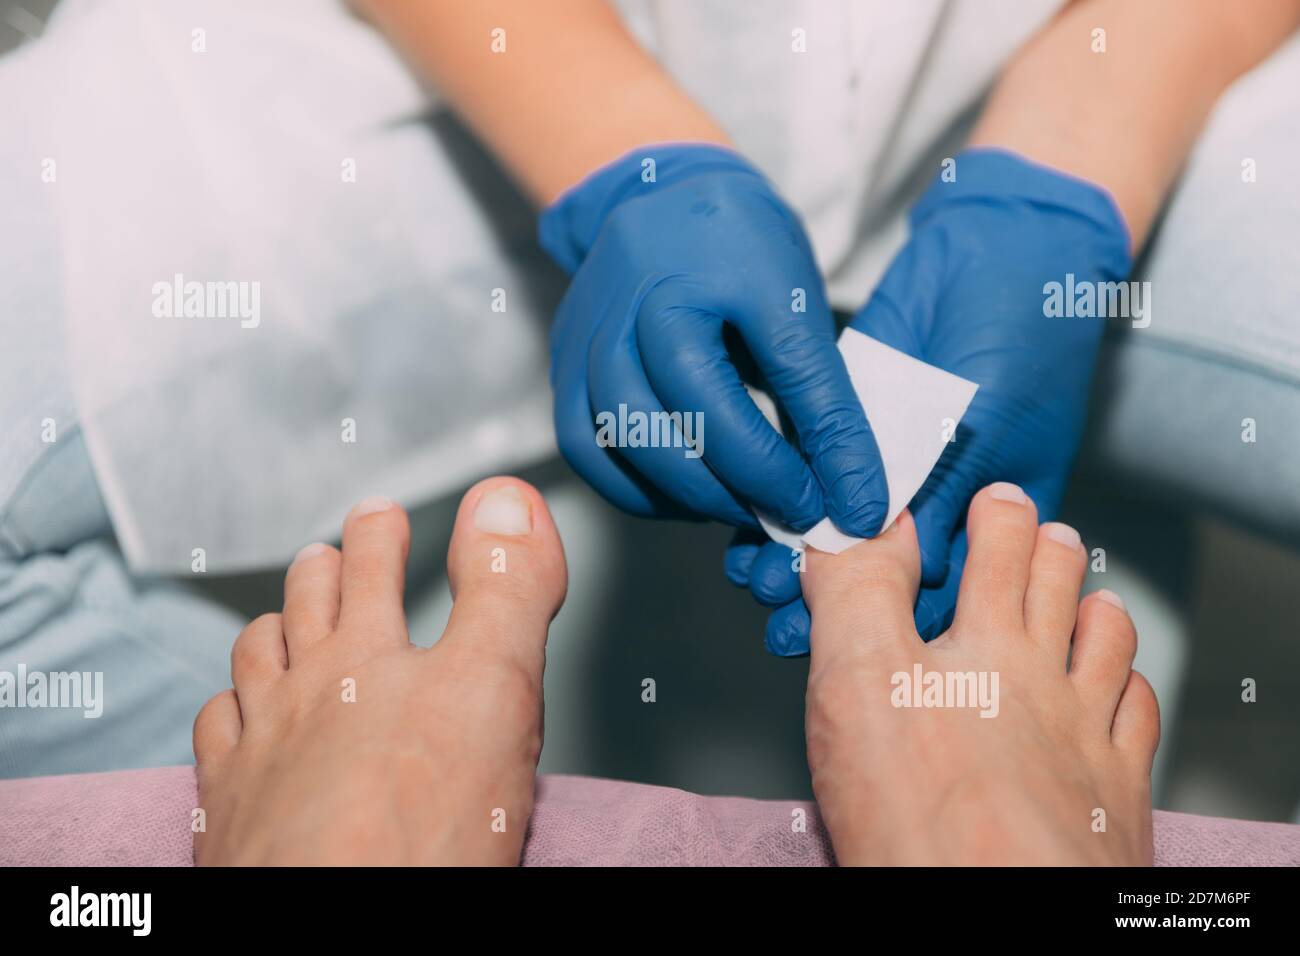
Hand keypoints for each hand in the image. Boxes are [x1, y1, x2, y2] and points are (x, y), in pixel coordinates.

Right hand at [539, 144, 887, 536]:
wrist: (661, 195)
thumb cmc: (738, 244)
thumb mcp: (797, 299)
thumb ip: (823, 397)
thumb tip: (855, 495)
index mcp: (685, 283)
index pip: (736, 393)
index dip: (791, 462)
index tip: (841, 502)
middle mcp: (621, 313)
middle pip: (666, 426)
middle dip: (741, 487)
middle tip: (796, 511)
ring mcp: (582, 341)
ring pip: (619, 445)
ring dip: (690, 495)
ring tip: (747, 506)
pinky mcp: (563, 368)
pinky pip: (585, 450)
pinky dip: (638, 491)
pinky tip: (691, 497)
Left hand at [730, 148, 1132, 652]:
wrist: (1005, 250)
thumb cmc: (1023, 343)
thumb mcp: (988, 431)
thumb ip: (938, 497)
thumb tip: (892, 563)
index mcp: (987, 519)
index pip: (928, 590)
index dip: (878, 620)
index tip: (826, 641)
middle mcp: (933, 495)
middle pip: (872, 564)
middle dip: (820, 592)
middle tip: (772, 610)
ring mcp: (890, 456)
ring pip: (833, 518)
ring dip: (792, 549)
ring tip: (750, 575)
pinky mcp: (852, 414)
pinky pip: (811, 464)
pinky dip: (782, 489)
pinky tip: (746, 512)